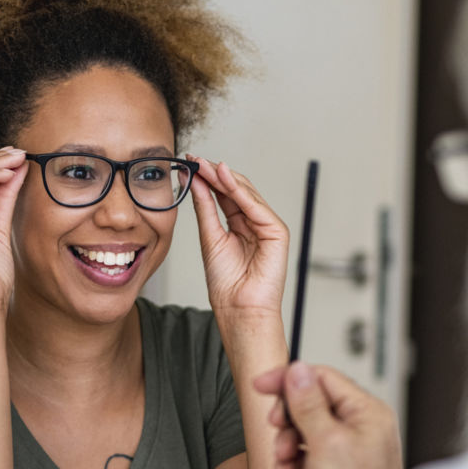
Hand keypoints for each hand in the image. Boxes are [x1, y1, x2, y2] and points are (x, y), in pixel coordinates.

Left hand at [189, 157, 287, 323]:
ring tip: (206, 165)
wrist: (239, 309)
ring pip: (247, 194)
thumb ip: (205, 208)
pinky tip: (225, 180)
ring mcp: (267, 227)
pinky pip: (257, 207)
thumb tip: (196, 181)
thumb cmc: (226, 284)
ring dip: (226, 178)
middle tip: (195, 160)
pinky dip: (241, 192)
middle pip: (236, 190)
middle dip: (215, 174)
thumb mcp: (209, 238)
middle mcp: (254, 223)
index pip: (224, 194)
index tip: (190, 163)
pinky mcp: (277, 233)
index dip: (208, 178)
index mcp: (239, 225)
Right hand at [254, 362, 403, 468]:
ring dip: (287, 442)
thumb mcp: (326, 443)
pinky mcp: (337, 468)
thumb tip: (298, 370)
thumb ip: (309, 404)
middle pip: (311, 403)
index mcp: (366, 411)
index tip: (261, 385)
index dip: (289, 379)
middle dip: (288, 418)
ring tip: (282, 460)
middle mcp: (360, 425)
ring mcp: (349, 447)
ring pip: (306, 429)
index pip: (322, 378)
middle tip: (276, 428)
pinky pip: (308, 452)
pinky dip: (293, 460)